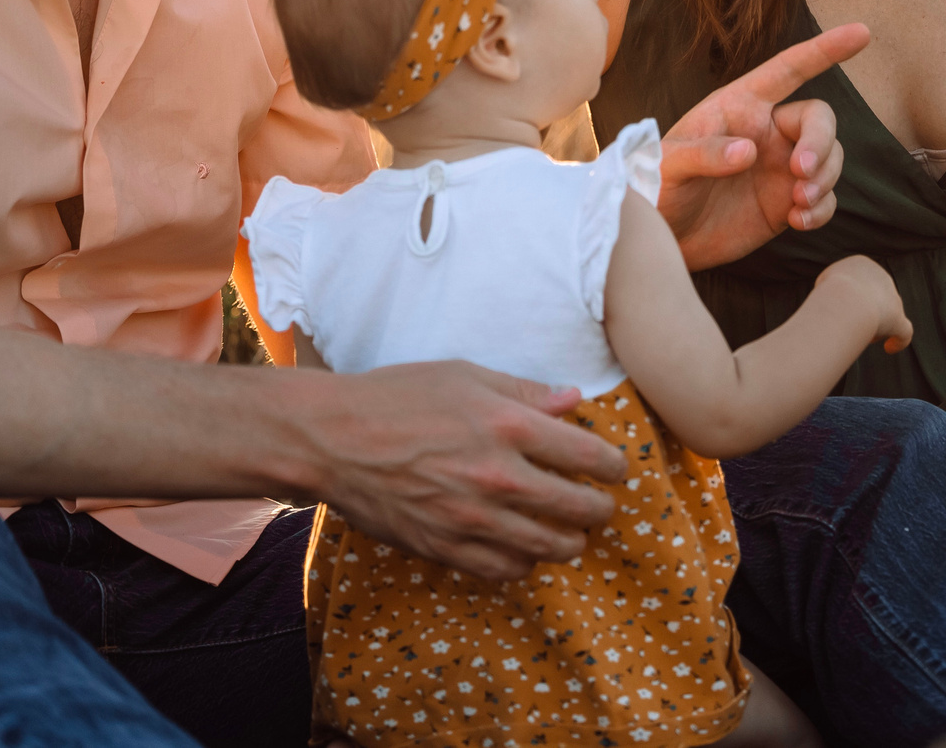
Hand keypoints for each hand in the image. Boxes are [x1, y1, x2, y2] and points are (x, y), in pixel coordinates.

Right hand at [285, 362, 623, 580]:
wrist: (332, 439)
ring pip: (549, 547)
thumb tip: (574, 399)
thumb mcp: (465, 375)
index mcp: (509, 425)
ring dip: (569, 541)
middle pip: (581, 509)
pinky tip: (523, 548)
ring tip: (570, 532)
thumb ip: (526, 392)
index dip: (614, 466)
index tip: (614, 468)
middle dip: (600, 508)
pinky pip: (506, 570)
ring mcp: (473, 518)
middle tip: (599, 504)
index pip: (591, 457)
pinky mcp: (446, 547)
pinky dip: (524, 562)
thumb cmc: (397, 396)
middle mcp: (499, 476)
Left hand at [658, 23, 869, 271]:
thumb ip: (703, 154)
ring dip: (825, 179)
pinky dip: (822, 209)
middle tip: (802, 172)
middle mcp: (767, 131)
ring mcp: (779, 167)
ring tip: (798, 204)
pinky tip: (798, 220)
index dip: (824, 50)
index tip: (861, 33)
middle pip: (819, 119)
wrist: (661, 239)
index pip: (788, 69)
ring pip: (829, 158)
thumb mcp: (667, 165)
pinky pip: (824, 198)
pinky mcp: (785, 203)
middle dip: (821, 143)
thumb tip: (748, 151)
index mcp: (740, 105)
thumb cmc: (655, 188)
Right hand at [815, 255, 912, 353]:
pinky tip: (889, 348)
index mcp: (861, 264)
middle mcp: (881, 277)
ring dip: (874, 327)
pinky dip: (898, 341)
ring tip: (858, 333)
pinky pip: (904, 332)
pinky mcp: (898, 319)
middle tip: (845, 322)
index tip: (836, 307)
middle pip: (873, 298)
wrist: (843, 301)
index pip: (857, 281)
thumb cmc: (827, 294)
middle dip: (862, 312)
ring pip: (885, 316)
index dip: (848, 296)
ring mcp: (893, 299)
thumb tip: (835, 304)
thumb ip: (830, 292)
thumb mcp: (821, 285)